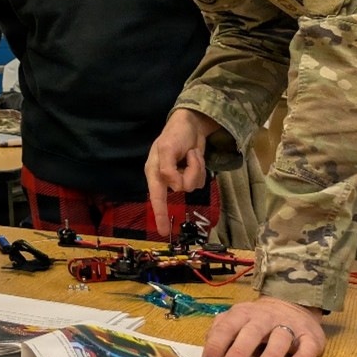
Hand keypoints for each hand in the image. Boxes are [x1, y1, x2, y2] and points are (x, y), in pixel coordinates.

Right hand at [145, 109, 219, 235]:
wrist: (191, 124)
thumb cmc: (175, 134)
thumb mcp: (167, 147)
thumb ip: (167, 168)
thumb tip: (172, 185)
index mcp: (155, 172)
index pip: (156, 197)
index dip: (159, 214)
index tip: (163, 232)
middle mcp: (166, 178)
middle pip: (183, 188)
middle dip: (191, 171)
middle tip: (190, 155)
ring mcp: (179, 177)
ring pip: (194, 185)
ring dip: (197, 168)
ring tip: (192, 154)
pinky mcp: (191, 175)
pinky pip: (201, 180)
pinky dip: (201, 167)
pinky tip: (195, 156)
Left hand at [202, 295, 325, 356]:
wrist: (292, 304)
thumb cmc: (258, 319)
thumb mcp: (237, 319)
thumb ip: (221, 330)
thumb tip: (207, 347)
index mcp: (244, 313)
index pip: (227, 327)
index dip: (217, 345)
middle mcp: (265, 317)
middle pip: (252, 331)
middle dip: (240, 349)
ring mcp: (289, 325)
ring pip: (280, 338)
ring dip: (271, 356)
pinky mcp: (310, 336)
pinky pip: (307, 347)